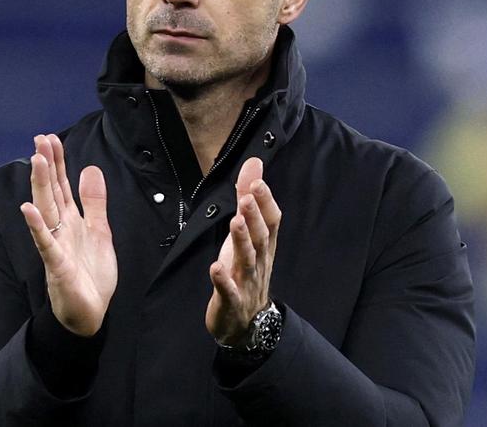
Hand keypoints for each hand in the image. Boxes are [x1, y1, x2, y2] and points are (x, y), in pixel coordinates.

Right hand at [19, 134, 116, 336]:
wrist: (91, 313)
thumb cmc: (91, 274)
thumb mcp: (100, 231)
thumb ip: (94, 202)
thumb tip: (90, 168)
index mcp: (71, 220)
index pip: (61, 185)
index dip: (57, 162)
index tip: (50, 138)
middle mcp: (59, 229)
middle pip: (51, 192)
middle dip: (46, 166)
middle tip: (40, 139)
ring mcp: (56, 246)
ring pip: (46, 211)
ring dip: (40, 186)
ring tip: (36, 161)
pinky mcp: (57, 266)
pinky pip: (45, 244)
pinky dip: (36, 227)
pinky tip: (28, 210)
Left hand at [206, 156, 281, 344]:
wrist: (245, 323)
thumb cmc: (245, 271)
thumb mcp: (246, 233)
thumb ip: (249, 199)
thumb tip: (254, 164)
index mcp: (264, 246)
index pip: (271, 221)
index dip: (265, 201)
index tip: (257, 181)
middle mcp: (259, 262)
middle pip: (261, 238)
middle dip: (255, 218)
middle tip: (247, 197)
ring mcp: (246, 283)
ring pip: (247, 261)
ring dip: (242, 242)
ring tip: (235, 222)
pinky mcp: (231, 301)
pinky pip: (228, 291)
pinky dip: (223, 280)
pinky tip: (215, 268)